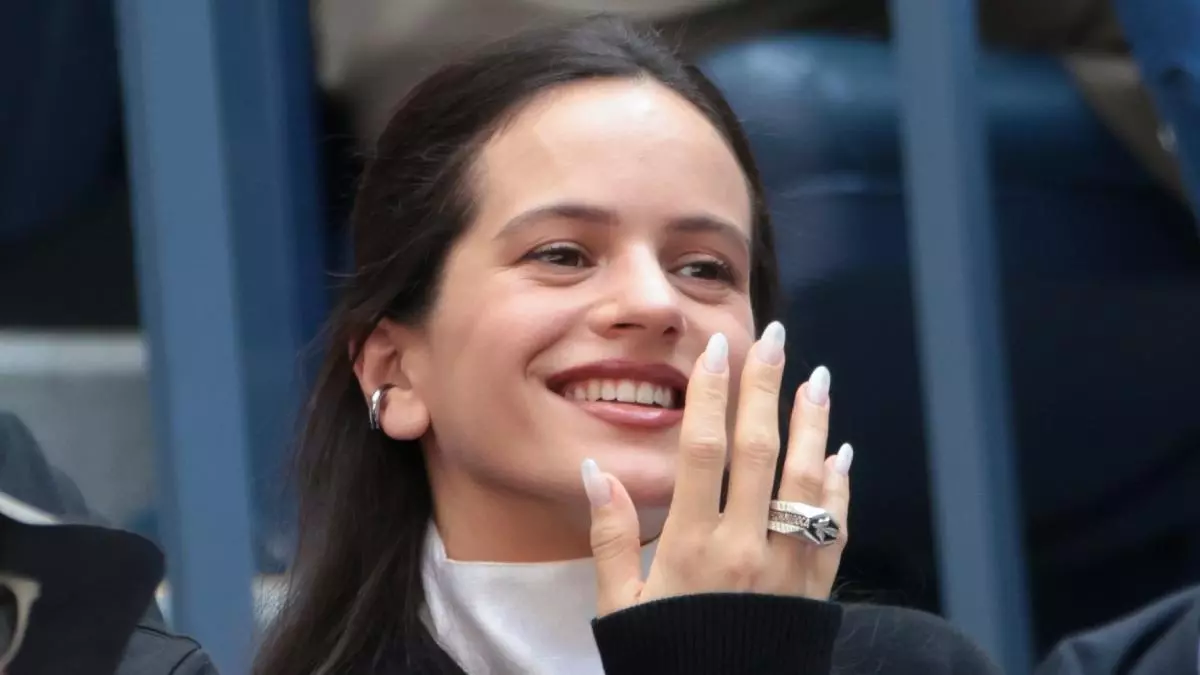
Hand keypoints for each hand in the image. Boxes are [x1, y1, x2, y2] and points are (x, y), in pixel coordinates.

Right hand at [582, 322, 852, 615]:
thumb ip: (609, 536)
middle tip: (772, 337)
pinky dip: (842, 489)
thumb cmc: (665, 660)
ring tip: (818, 380)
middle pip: (760, 452)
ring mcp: (788, 569)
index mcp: (693, 547)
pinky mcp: (815, 591)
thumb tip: (594, 470)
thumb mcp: (619, 606)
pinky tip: (843, 454)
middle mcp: (746, 549)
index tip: (715, 350)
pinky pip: (834, 529)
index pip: (703, 451)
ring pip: (808, 482)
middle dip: (766, 388)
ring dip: (815, 425)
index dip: (710, 395)